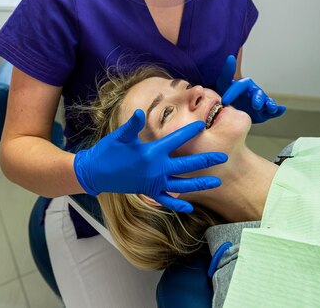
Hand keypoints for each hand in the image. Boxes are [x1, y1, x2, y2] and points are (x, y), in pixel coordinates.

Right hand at [74, 109, 227, 212]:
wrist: (95, 172)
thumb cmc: (108, 151)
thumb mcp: (120, 136)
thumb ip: (132, 125)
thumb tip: (141, 113)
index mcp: (152, 153)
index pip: (176, 140)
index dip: (189, 132)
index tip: (203, 126)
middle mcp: (157, 170)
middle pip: (187, 165)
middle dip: (206, 161)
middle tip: (223, 156)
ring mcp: (154, 183)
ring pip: (182, 185)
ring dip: (200, 184)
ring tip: (216, 183)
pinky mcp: (148, 192)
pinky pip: (166, 200)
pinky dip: (178, 203)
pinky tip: (189, 207)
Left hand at [216, 55, 285, 123]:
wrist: (230, 109)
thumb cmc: (227, 93)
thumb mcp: (223, 83)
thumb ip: (227, 71)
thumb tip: (231, 57)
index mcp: (245, 85)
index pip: (240, 86)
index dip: (233, 92)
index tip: (224, 100)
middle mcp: (254, 93)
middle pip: (258, 94)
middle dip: (258, 99)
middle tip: (255, 105)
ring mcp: (260, 104)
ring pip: (267, 103)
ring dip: (270, 104)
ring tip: (271, 107)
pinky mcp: (263, 114)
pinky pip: (272, 112)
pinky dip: (278, 111)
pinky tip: (282, 109)